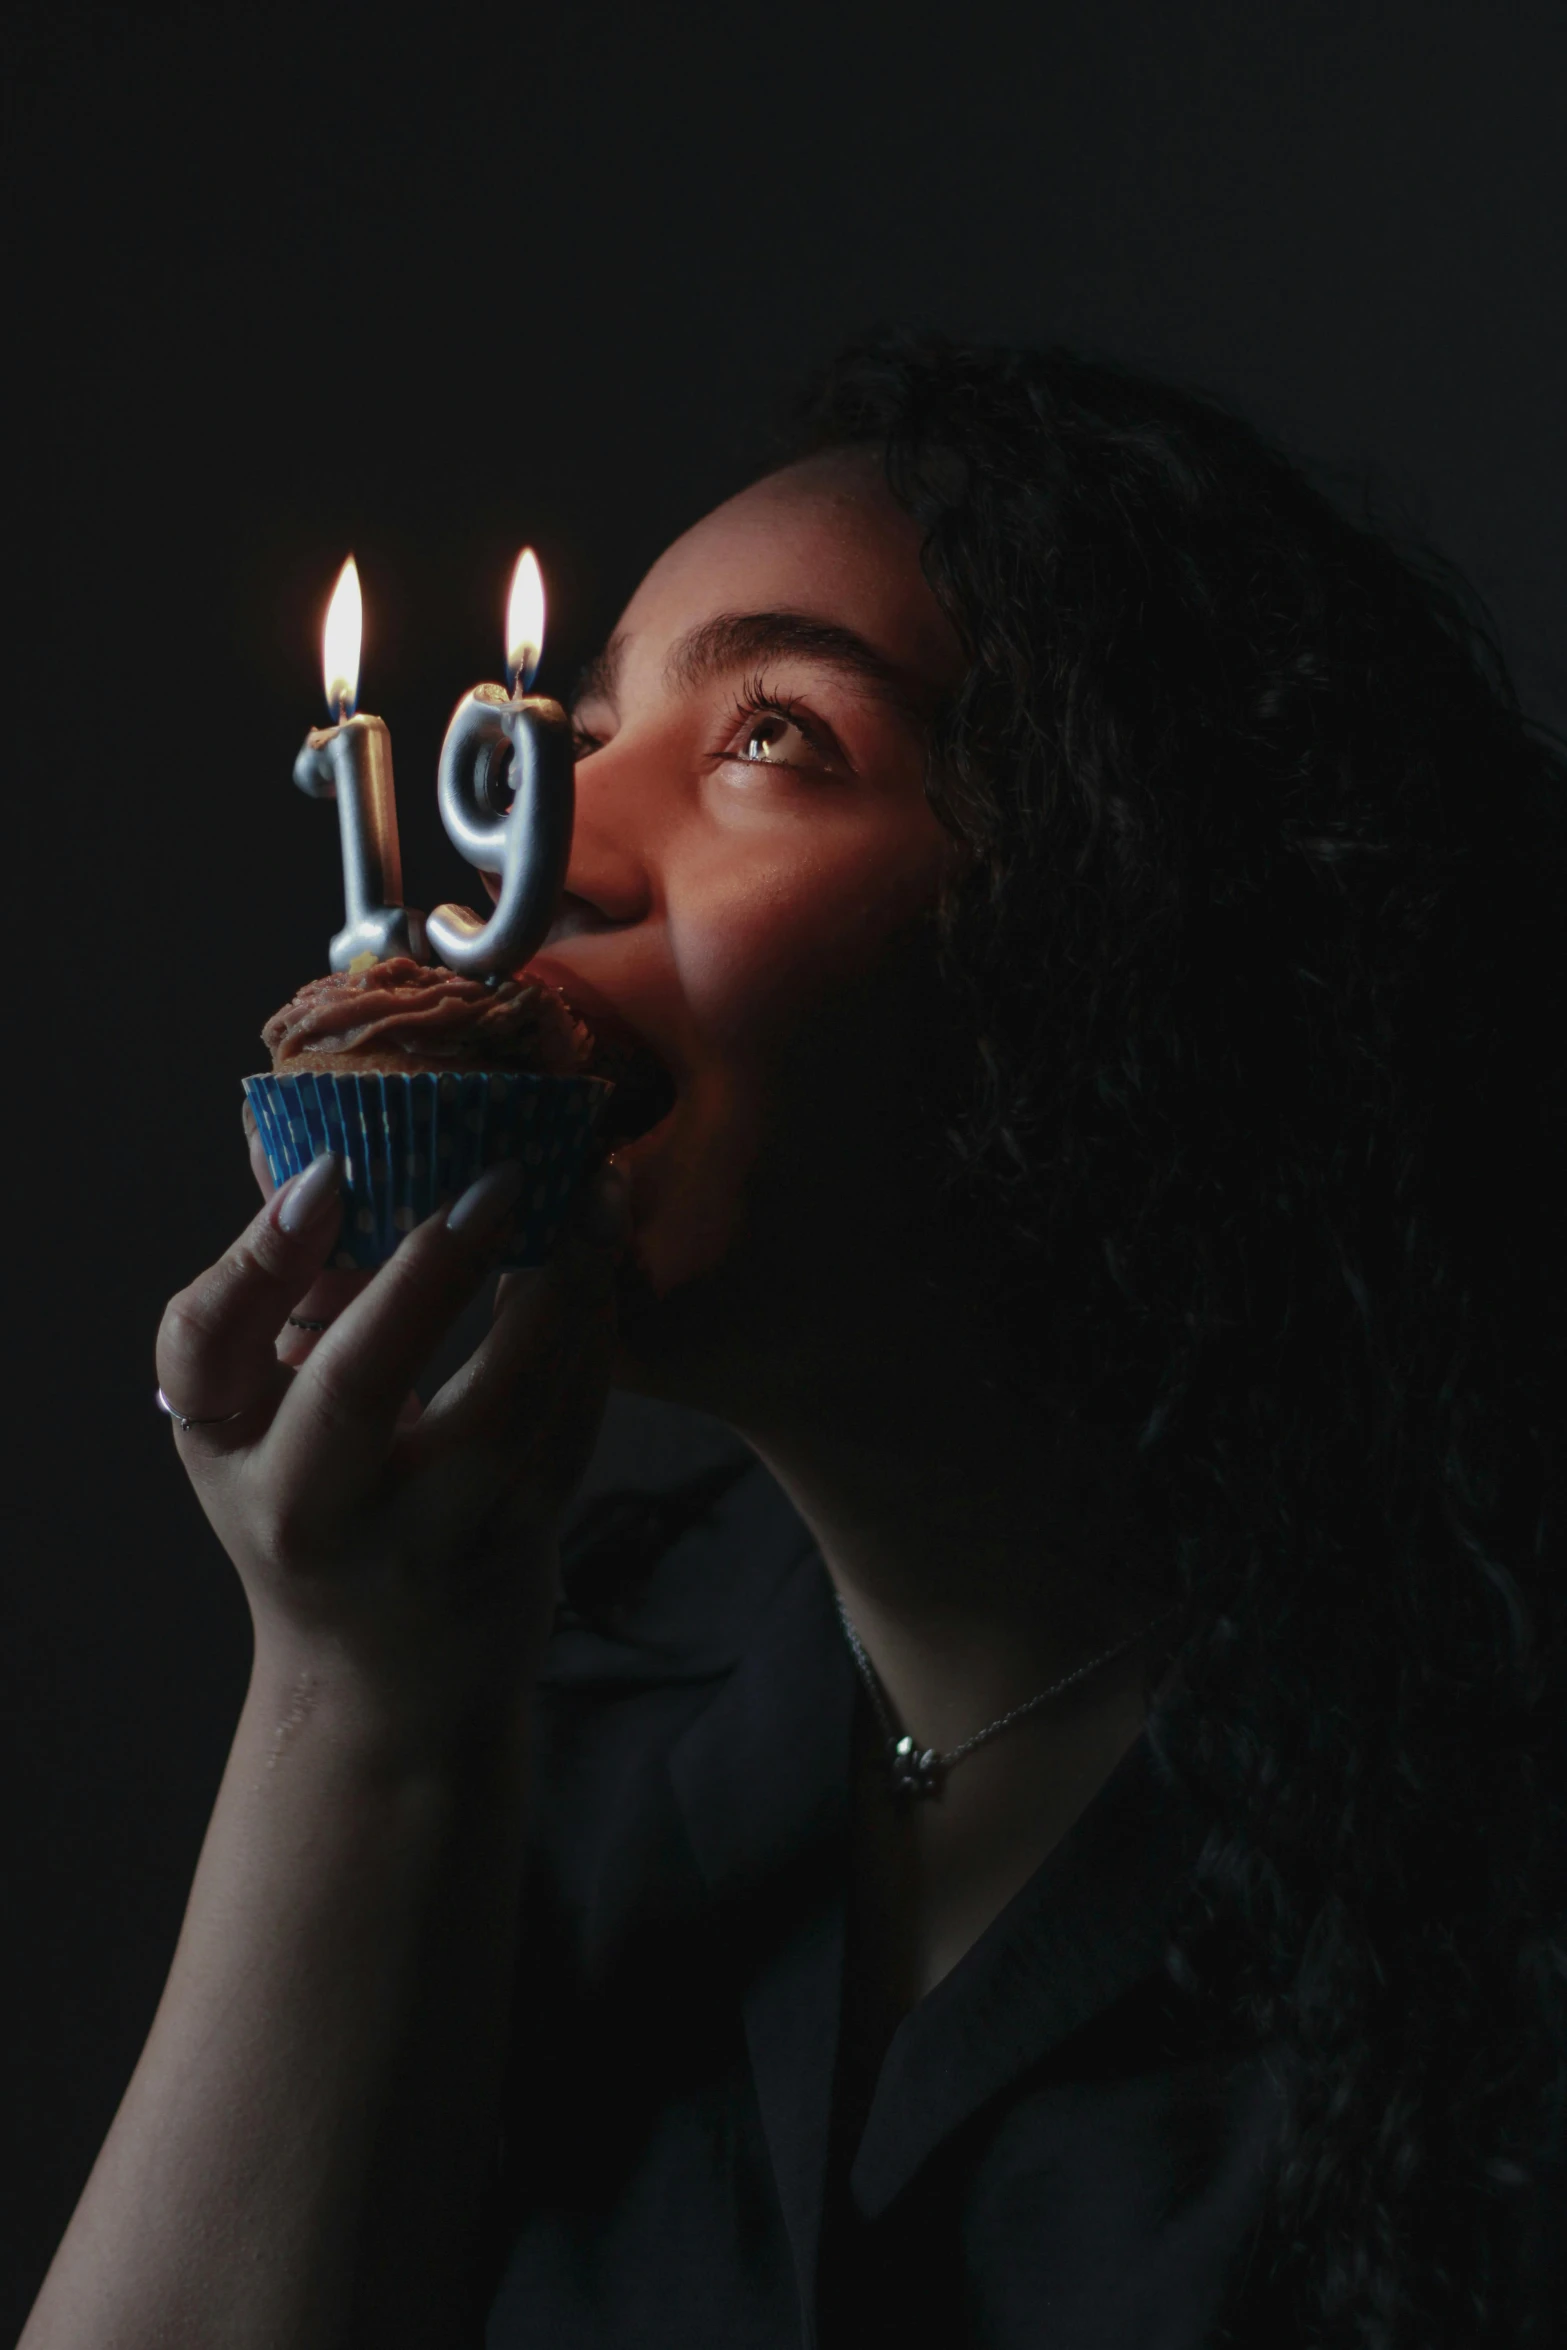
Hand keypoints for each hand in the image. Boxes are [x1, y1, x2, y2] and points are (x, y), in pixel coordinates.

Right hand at [156, 1148, 627, 1716]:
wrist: (385, 1675)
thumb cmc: (314, 1502)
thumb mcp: (258, 1421)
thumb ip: (285, 1296)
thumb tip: (330, 1153)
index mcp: (232, 1454)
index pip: (206, 1349)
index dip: (258, 1257)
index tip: (330, 1170)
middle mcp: (311, 1508)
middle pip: (357, 1386)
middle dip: (432, 1271)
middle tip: (504, 1171)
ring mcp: (421, 1539)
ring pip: (500, 1408)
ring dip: (559, 1288)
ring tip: (596, 1194)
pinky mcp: (517, 1543)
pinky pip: (568, 1428)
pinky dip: (594, 1337)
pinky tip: (609, 1261)